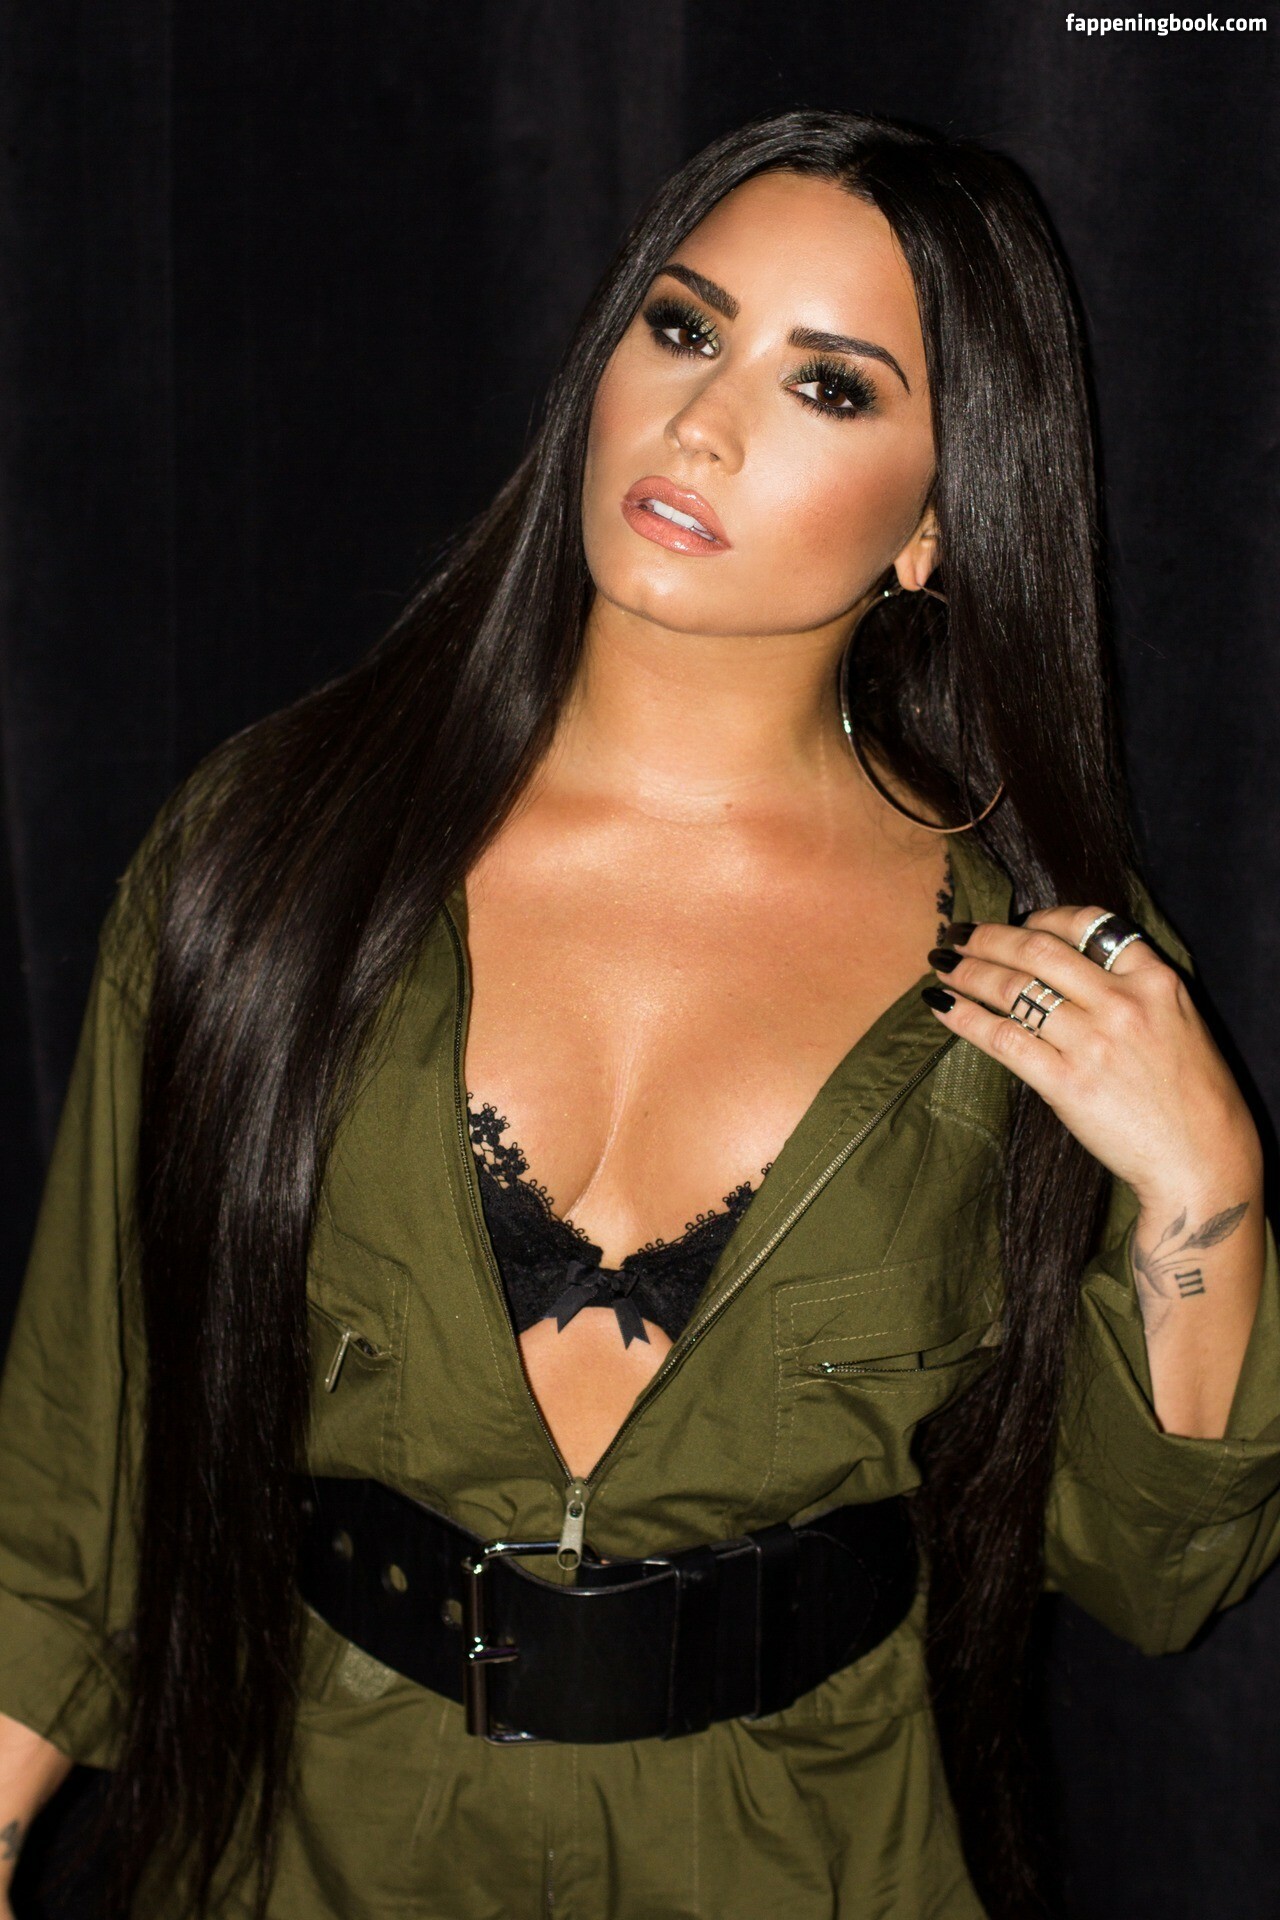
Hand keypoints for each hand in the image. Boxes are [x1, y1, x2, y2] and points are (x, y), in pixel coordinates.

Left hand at [922, 906, 1260, 1207]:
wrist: (1201, 1159)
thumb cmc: (1193, 1095)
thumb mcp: (1179, 1021)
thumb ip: (1134, 988)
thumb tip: (1072, 968)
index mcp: (1155, 980)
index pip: (1089, 924)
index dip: (1043, 918)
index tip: (1018, 922)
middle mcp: (1122, 1003)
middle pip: (1038, 950)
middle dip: (989, 936)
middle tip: (958, 934)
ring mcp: (1092, 1042)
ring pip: (1013, 989)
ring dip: (968, 972)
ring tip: (942, 965)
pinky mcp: (1066, 1083)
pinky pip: (1002, 1038)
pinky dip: (965, 1018)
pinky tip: (942, 1007)